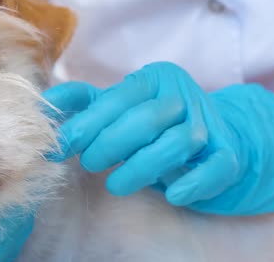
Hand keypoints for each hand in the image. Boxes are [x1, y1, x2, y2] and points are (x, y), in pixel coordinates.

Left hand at [44, 62, 273, 214]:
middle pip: (146, 118)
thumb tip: (46, 101)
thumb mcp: (120, 106)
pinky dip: (193, 182)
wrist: (214, 137)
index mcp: (156, 78)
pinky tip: (173, 195)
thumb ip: (86, 102)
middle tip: (89, 164)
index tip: (63, 146)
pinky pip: (215, 167)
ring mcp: (209, 124)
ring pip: (177, 142)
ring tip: (115, 185)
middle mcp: (184, 96)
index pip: (120, 97)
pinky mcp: (227, 155)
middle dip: (110, 143)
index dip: (88, 122)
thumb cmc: (156, 124)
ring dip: (142, 167)